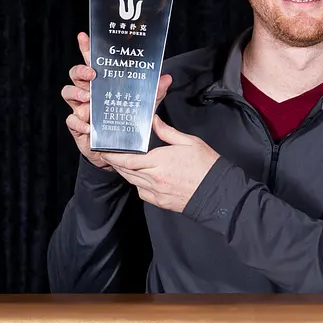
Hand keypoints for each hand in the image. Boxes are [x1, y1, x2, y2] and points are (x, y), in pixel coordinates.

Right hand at [63, 32, 171, 169]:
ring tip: (88, 100)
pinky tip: (88, 126)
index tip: (84, 36)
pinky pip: (71, 120)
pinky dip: (79, 122)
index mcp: (102, 83)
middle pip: (75, 74)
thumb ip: (154, 92)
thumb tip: (167, 78)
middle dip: (81, 71)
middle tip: (92, 75)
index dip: (86, 48)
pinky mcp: (77, 126)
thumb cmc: (126, 121)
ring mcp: (80, 108)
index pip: (92, 62)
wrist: (118, 150)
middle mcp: (88, 92)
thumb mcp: (144, 106)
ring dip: (77, 94)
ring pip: (68, 92)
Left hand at [103, 114, 220, 211]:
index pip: (128, 159)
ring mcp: (156, 192)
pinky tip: (139, 177)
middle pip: (126, 171)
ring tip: (120, 163)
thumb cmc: (206, 166)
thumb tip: (153, 121)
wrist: (217, 192)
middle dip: (115, 163)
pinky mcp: (160, 201)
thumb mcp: (189, 141)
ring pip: (132, 182)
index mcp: (159, 161)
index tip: (104, 150)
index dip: (113, 155)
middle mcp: (154, 178)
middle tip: (107, 154)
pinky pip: (142, 192)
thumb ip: (167, 131)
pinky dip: (137, 184)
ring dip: (124, 173)